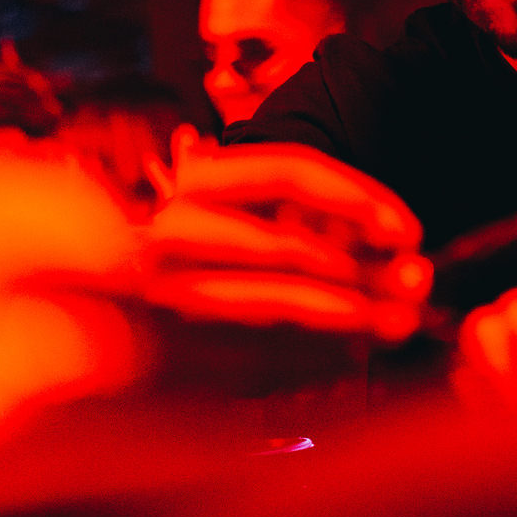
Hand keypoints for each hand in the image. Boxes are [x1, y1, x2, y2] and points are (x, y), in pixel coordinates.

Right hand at [141, 129, 430, 339]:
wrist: (100, 276)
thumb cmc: (208, 232)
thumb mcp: (255, 204)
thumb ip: (317, 217)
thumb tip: (401, 248)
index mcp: (200, 175)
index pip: (289, 170)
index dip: (357, 196)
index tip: (408, 229)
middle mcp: (172, 226)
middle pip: (283, 243)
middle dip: (361, 267)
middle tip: (416, 282)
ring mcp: (165, 285)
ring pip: (271, 300)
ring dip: (347, 312)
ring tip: (399, 320)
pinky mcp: (168, 336)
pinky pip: (256, 345)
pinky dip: (315, 346)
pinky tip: (356, 346)